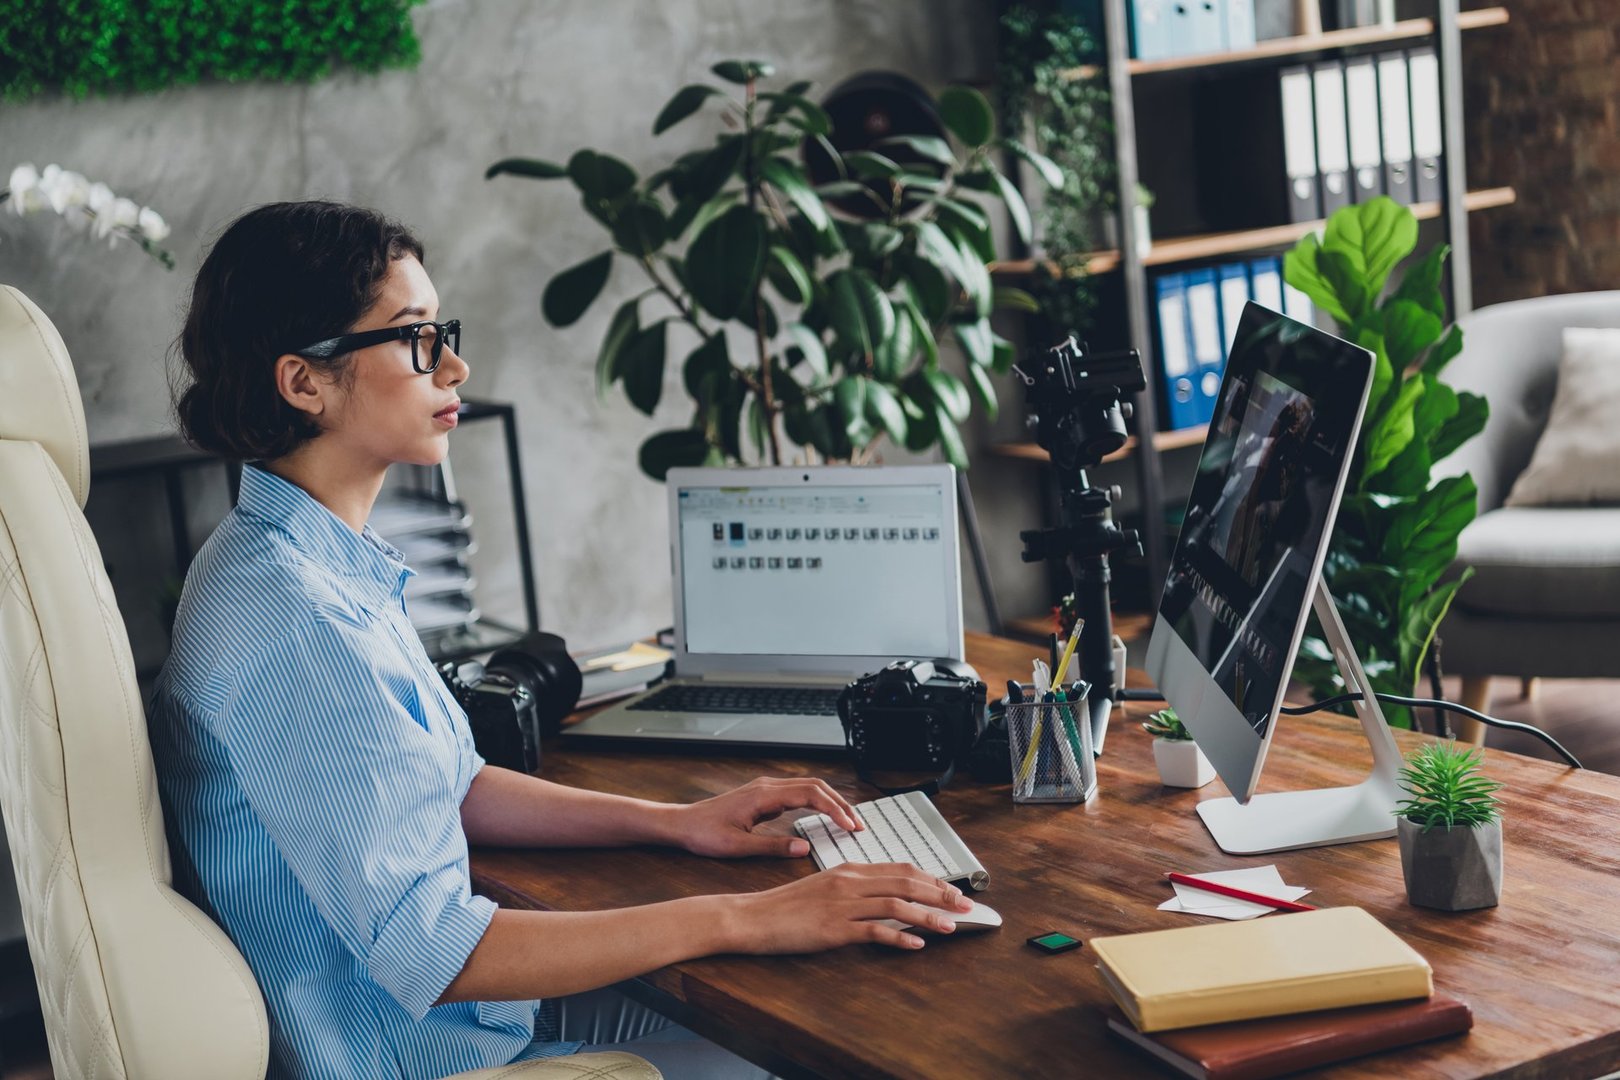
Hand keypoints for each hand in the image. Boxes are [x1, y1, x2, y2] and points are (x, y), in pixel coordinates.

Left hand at [673, 776, 862, 858]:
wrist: (682, 823)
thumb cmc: (704, 833)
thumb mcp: (738, 847)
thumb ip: (773, 847)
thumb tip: (804, 848)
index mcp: (764, 795)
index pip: (810, 794)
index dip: (834, 809)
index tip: (850, 826)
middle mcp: (767, 787)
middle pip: (815, 786)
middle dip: (840, 804)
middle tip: (858, 825)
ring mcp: (766, 789)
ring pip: (808, 787)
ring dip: (830, 802)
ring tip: (847, 821)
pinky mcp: (764, 795)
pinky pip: (798, 793)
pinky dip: (817, 803)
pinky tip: (824, 817)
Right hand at [730, 863, 975, 952]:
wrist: (751, 916)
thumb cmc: (785, 906)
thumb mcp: (823, 888)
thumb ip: (854, 889)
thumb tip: (886, 897)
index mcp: (849, 869)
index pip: (901, 868)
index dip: (932, 878)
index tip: (953, 890)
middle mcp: (849, 881)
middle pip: (906, 881)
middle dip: (941, 893)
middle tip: (966, 905)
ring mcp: (842, 904)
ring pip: (896, 904)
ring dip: (929, 915)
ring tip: (952, 925)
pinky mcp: (833, 928)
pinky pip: (873, 931)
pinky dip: (899, 937)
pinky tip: (916, 944)